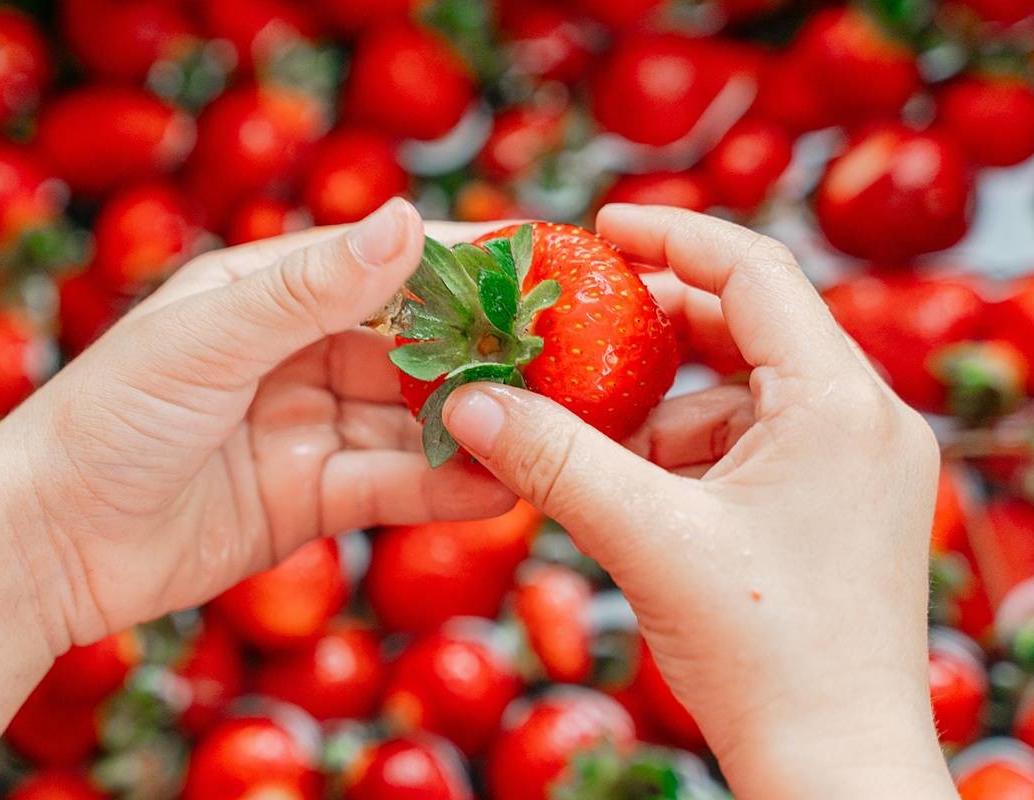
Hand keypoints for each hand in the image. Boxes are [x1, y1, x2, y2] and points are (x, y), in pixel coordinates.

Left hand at [0, 198, 513, 650]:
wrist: (50, 542)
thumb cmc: (110, 418)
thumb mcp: (209, 338)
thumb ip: (311, 289)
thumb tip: (409, 220)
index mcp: (269, 293)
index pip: (384, 264)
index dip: (463, 259)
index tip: (541, 254)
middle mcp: (299, 353)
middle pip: (413, 346)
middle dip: (485, 350)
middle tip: (570, 354)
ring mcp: (311, 427)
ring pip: (414, 419)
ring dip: (476, 424)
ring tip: (553, 427)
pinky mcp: (315, 497)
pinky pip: (394, 486)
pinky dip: (446, 487)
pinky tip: (501, 486)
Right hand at [440, 206, 953, 798]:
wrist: (834, 766)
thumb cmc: (767, 654)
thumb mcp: (645, 539)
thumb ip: (552, 459)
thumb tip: (466, 403)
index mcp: (839, 401)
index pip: (755, 270)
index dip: (672, 234)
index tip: (600, 226)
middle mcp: (864, 419)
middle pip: (748, 327)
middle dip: (654, 328)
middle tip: (575, 328)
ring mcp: (857, 465)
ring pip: (742, 394)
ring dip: (661, 404)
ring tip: (589, 431)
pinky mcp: (838, 506)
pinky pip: (752, 445)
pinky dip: (686, 451)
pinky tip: (630, 485)